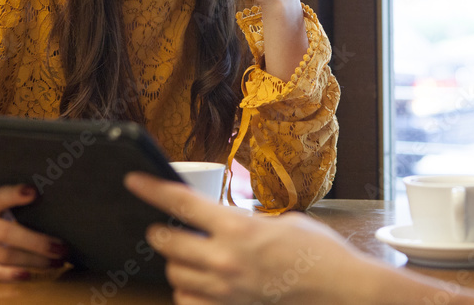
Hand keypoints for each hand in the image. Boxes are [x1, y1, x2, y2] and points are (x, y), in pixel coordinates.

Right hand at [0, 185, 67, 280]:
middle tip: (62, 247)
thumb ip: (13, 200)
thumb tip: (48, 198)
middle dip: (37, 242)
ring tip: (56, 261)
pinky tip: (29, 274)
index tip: (36, 193)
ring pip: (4, 255)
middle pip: (7, 234)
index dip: (16, 194)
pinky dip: (10, 275)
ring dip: (34, 260)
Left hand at [124, 172, 374, 304]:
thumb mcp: (283, 222)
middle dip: (162, 232)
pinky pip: (190, 302)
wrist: (340, 292)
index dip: (152, 189)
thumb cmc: (320, 253)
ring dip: (175, 263)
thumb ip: (248, 222)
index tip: (133, 180)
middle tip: (164, 227)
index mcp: (239, 227)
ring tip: (185, 255)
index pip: (181, 204)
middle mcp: (225, 260)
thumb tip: (228, 224)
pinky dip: (188, 291)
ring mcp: (226, 291)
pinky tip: (199, 283)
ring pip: (175, 276)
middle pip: (168, 244)